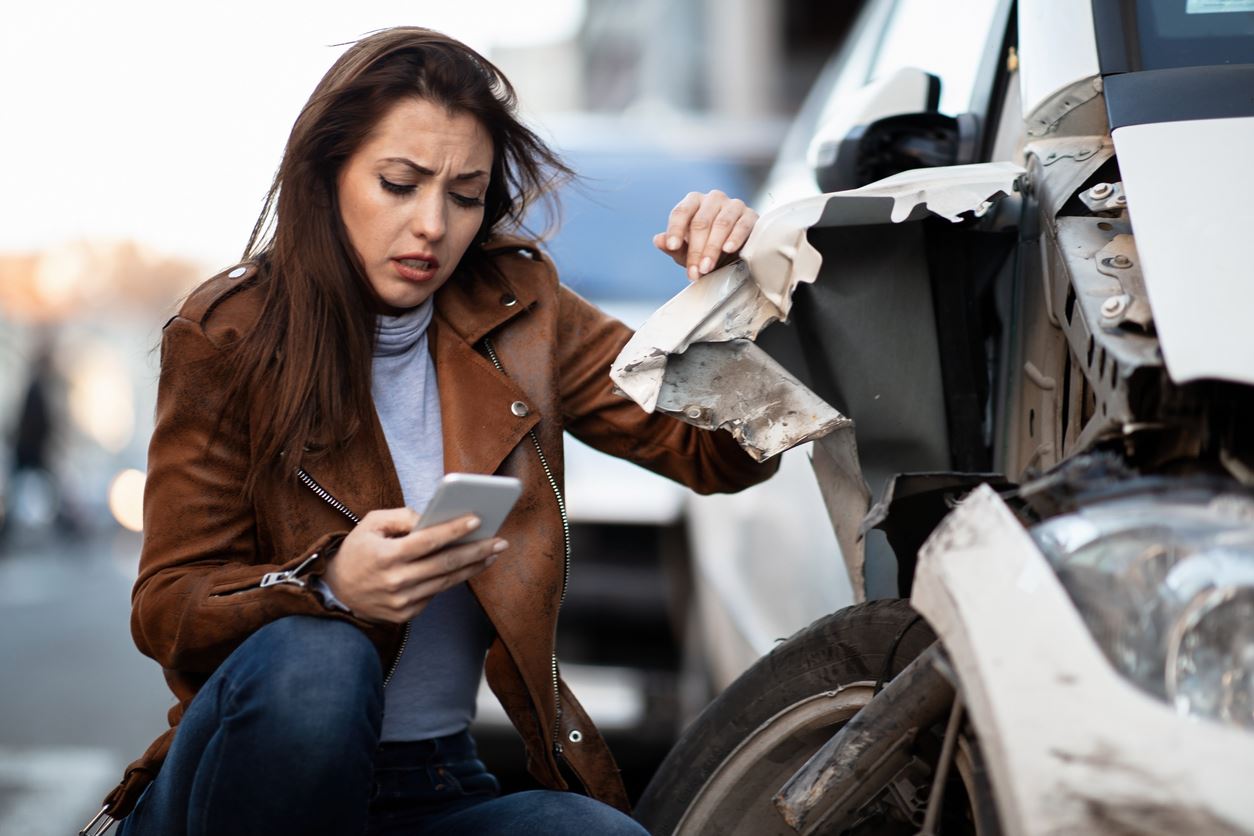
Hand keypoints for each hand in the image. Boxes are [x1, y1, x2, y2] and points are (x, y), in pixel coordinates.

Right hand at [322, 507, 505, 623]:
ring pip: (446, 582)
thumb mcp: (371, 524)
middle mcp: (396, 581)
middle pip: (445, 564)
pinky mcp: (405, 614)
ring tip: (492, 553)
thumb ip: (402, 516)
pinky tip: (467, 567)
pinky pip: (434, 594)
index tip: (477, 520)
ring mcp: (401, 601)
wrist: (337, 591)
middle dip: (476, 551)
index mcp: (386, 556)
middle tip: (500, 541)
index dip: (454, 530)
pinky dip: (451, 580)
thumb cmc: (358, 550)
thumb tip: (432, 519)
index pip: (427, 541)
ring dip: (472, 567)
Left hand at [653, 190, 758, 280]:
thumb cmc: (707, 248)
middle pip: (701, 222)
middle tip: (694, 271)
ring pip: (721, 224)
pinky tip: (728, 249)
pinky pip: (742, 225)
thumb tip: (659, 240)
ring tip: (707, 267)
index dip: (675, 229)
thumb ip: (673, 246)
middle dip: (696, 249)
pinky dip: (735, 238)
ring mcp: (733, 205)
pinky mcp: (750, 215)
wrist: (736, 252)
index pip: (681, 212)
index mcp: (693, 202)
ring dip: (712, 248)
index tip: (672, 247)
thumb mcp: (687, 251)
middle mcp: (713, 199)